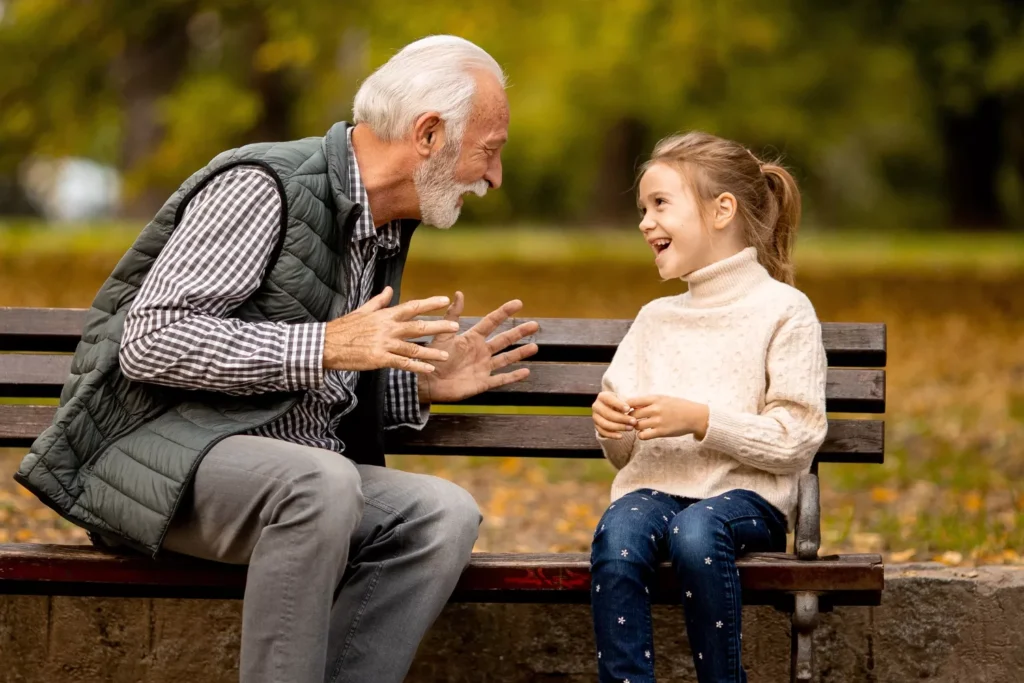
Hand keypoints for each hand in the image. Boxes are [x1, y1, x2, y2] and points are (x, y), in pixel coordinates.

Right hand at [322, 287, 458, 372]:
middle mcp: (388, 328)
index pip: (412, 306)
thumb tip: (389, 290)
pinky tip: (428, 369)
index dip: (430, 303)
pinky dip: (417, 366)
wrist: (327, 345)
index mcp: (385, 315)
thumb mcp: (362, 310)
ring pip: (414, 348)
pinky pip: (403, 363)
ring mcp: (384, 344)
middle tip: (455, 327)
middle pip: (418, 326)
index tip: (445, 300)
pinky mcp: (380, 359)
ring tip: (446, 355)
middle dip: (438, 326)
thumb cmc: (344, 328)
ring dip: (431, 352)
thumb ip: (379, 301)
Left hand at [419, 292, 539, 402]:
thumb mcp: (443, 334)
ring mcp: (483, 367)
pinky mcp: (482, 383)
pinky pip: (501, 379)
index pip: (492, 322)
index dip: (504, 312)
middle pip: (504, 340)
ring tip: (534, 347)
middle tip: (535, 325)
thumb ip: (452, 315)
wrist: (426, 382)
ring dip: (520, 353)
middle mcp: (480, 352)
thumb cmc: (433, 357)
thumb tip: (459, 293)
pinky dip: (513, 376)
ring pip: (506, 359)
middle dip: (519, 332)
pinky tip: (526, 372)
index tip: (518, 303)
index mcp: (472, 338)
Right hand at [592, 391, 636, 439]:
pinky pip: (603, 432)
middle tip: (634, 421)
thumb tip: (630, 409)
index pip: (609, 400)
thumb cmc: (619, 403)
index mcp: (602, 396)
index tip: (628, 409)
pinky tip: (621, 436)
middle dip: (622, 418)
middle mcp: (596, 406)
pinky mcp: (596, 426)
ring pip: (605, 424)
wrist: (611, 408)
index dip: (618, 404)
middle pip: (608, 414)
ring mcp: (595, 417)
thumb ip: (626, 403)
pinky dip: (612, 435)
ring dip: (619, 427)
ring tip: (630, 428)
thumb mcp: (622, 399)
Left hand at [626, 395, 709, 440]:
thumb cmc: (677, 406)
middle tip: (632, 421)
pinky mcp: (661, 432)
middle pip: (632, 414)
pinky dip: (641, 435)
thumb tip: (631, 405)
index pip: (631, 401)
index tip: (627, 411)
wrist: (694, 416)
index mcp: (655, 399)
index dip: (626, 407)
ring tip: (639, 427)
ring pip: (636, 426)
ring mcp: (658, 421)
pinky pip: (643, 436)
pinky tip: (645, 433)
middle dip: (629, 418)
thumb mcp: (663, 398)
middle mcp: (655, 409)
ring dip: (635, 428)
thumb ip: (648, 402)